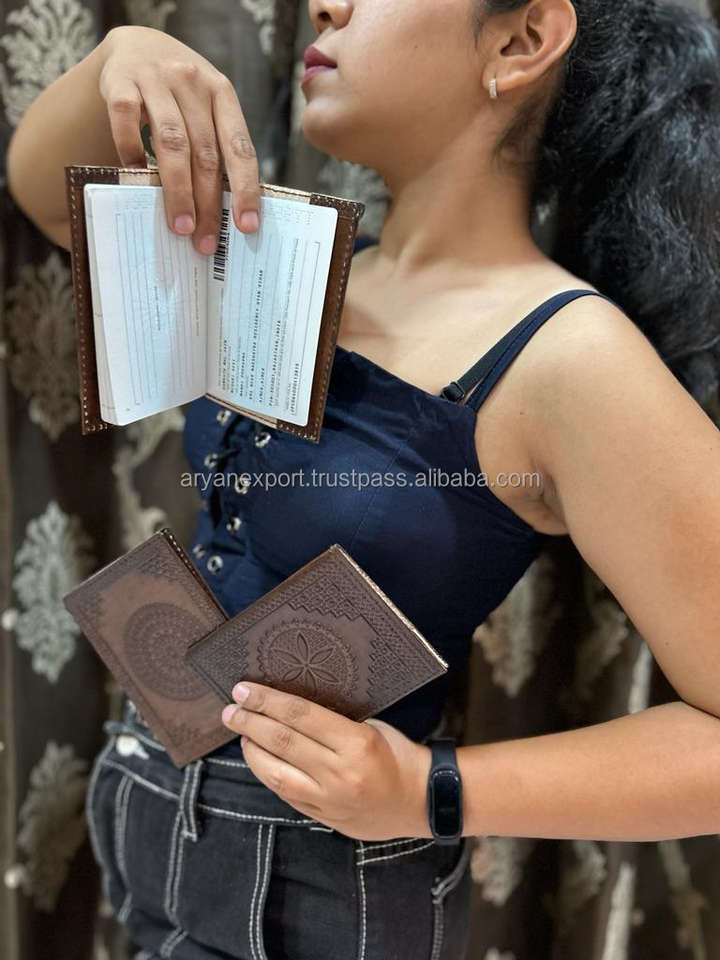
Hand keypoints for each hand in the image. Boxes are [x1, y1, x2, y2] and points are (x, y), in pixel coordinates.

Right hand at [98, 25, 260, 254]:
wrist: (139, 44)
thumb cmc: (181, 94)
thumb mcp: (206, 110)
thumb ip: (215, 148)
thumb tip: (224, 213)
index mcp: (222, 94)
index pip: (239, 148)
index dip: (245, 189)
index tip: (246, 226)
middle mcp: (193, 83)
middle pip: (206, 153)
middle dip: (208, 203)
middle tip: (206, 242)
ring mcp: (156, 79)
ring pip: (172, 142)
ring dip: (178, 191)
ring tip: (180, 227)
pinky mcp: (120, 80)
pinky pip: (126, 120)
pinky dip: (131, 152)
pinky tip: (135, 179)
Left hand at [220, 682, 432, 840]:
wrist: (421, 801)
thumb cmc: (398, 753)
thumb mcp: (371, 726)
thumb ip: (331, 721)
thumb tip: (286, 708)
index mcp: (356, 742)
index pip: (300, 715)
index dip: (267, 700)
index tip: (243, 689)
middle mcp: (339, 773)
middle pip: (283, 742)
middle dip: (250, 722)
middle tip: (230, 709)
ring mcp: (329, 800)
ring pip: (276, 774)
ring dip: (252, 751)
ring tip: (241, 733)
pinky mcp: (324, 818)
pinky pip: (286, 794)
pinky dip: (268, 774)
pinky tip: (259, 759)